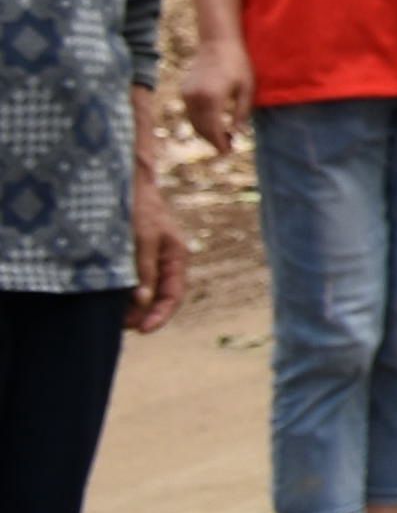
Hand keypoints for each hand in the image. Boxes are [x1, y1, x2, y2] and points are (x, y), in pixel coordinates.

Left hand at [124, 156, 183, 333]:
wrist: (124, 182)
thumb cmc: (137, 206)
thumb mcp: (143, 238)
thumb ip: (145, 269)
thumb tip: (143, 301)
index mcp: (175, 257)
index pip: (173, 296)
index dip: (159, 316)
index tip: (141, 330)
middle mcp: (163, 262)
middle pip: (156, 298)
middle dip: (139, 315)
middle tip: (117, 325)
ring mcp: (146, 260)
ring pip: (141, 292)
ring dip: (127, 306)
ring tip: (108, 314)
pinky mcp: (130, 257)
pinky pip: (128, 282)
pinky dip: (118, 293)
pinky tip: (104, 296)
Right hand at [174, 40, 245, 156]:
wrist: (218, 43)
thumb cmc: (238, 64)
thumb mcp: (246, 88)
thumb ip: (241, 113)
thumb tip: (239, 134)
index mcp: (212, 98)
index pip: (213, 129)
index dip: (220, 143)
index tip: (229, 152)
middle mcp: (195, 98)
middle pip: (201, 128)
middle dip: (214, 141)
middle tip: (228, 148)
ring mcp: (186, 94)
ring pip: (194, 122)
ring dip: (206, 133)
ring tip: (224, 137)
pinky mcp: (184, 91)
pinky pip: (191, 113)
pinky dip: (201, 121)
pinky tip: (214, 124)